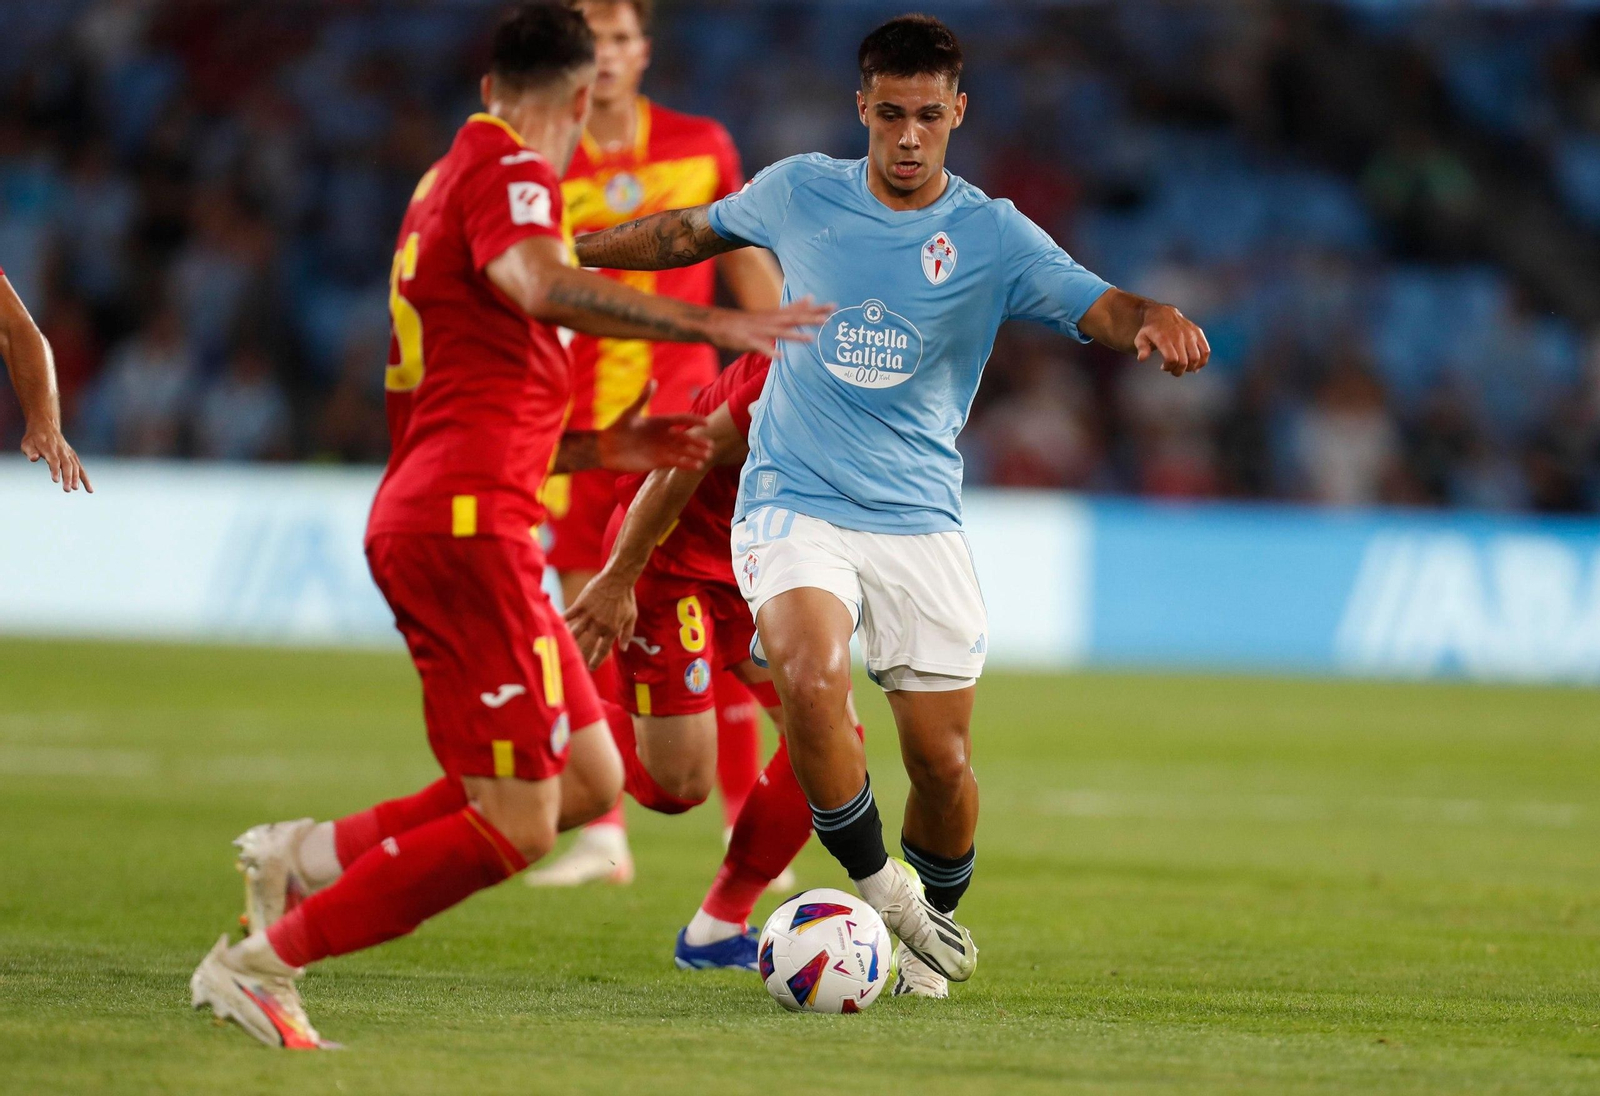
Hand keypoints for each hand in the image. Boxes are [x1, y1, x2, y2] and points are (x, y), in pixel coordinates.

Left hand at [21, 422, 90, 492]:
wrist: (46, 427)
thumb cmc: (34, 439)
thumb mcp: (27, 443)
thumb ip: (30, 451)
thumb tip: (33, 458)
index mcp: (49, 447)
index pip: (54, 460)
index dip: (55, 470)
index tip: (56, 480)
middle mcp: (61, 450)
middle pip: (67, 464)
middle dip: (68, 477)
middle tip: (67, 489)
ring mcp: (69, 453)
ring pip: (75, 466)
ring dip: (76, 478)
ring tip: (75, 488)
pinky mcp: (73, 457)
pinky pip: (80, 468)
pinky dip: (85, 479)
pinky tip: (89, 489)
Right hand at [565, 570, 637, 669]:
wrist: (617, 579)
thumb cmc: (626, 598)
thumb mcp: (631, 617)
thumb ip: (627, 634)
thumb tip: (624, 649)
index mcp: (612, 630)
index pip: (602, 650)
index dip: (596, 661)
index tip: (591, 668)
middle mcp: (599, 626)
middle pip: (587, 646)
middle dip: (581, 657)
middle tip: (575, 664)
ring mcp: (589, 616)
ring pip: (575, 633)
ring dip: (568, 643)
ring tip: (562, 651)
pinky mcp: (581, 605)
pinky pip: (569, 616)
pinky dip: (561, 622)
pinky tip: (553, 628)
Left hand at [597, 381, 712, 471]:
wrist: (606, 449)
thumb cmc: (617, 428)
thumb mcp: (630, 413)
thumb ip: (642, 399)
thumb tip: (652, 381)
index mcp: (660, 422)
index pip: (681, 420)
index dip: (694, 421)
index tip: (706, 423)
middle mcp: (664, 435)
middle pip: (685, 438)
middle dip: (698, 441)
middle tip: (710, 445)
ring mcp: (662, 449)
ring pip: (683, 451)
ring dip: (695, 454)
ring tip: (707, 457)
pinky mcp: (658, 462)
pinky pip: (675, 462)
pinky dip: (686, 464)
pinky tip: (696, 466)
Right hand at [704, 296, 832, 355]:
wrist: (717, 323)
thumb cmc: (747, 321)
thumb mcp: (772, 313)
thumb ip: (792, 307)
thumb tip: (811, 297)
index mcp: (776, 315)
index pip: (799, 310)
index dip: (817, 309)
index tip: (834, 305)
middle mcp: (770, 320)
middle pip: (793, 319)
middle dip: (811, 318)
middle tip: (829, 318)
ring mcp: (759, 331)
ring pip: (780, 332)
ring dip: (795, 335)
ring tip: (810, 339)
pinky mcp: (748, 341)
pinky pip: (761, 347)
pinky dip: (770, 351)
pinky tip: (780, 357)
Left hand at [1134, 304, 1210, 376]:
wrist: (1163, 313)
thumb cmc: (1151, 329)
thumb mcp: (1141, 337)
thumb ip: (1141, 348)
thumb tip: (1142, 359)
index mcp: (1164, 338)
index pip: (1172, 359)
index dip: (1169, 367)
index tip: (1163, 367)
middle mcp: (1179, 335)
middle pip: (1184, 362)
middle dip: (1178, 371)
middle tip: (1172, 370)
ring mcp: (1190, 334)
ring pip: (1196, 358)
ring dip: (1190, 368)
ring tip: (1183, 367)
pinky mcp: (1198, 333)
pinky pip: (1206, 350)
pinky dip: (1202, 361)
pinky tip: (1194, 366)